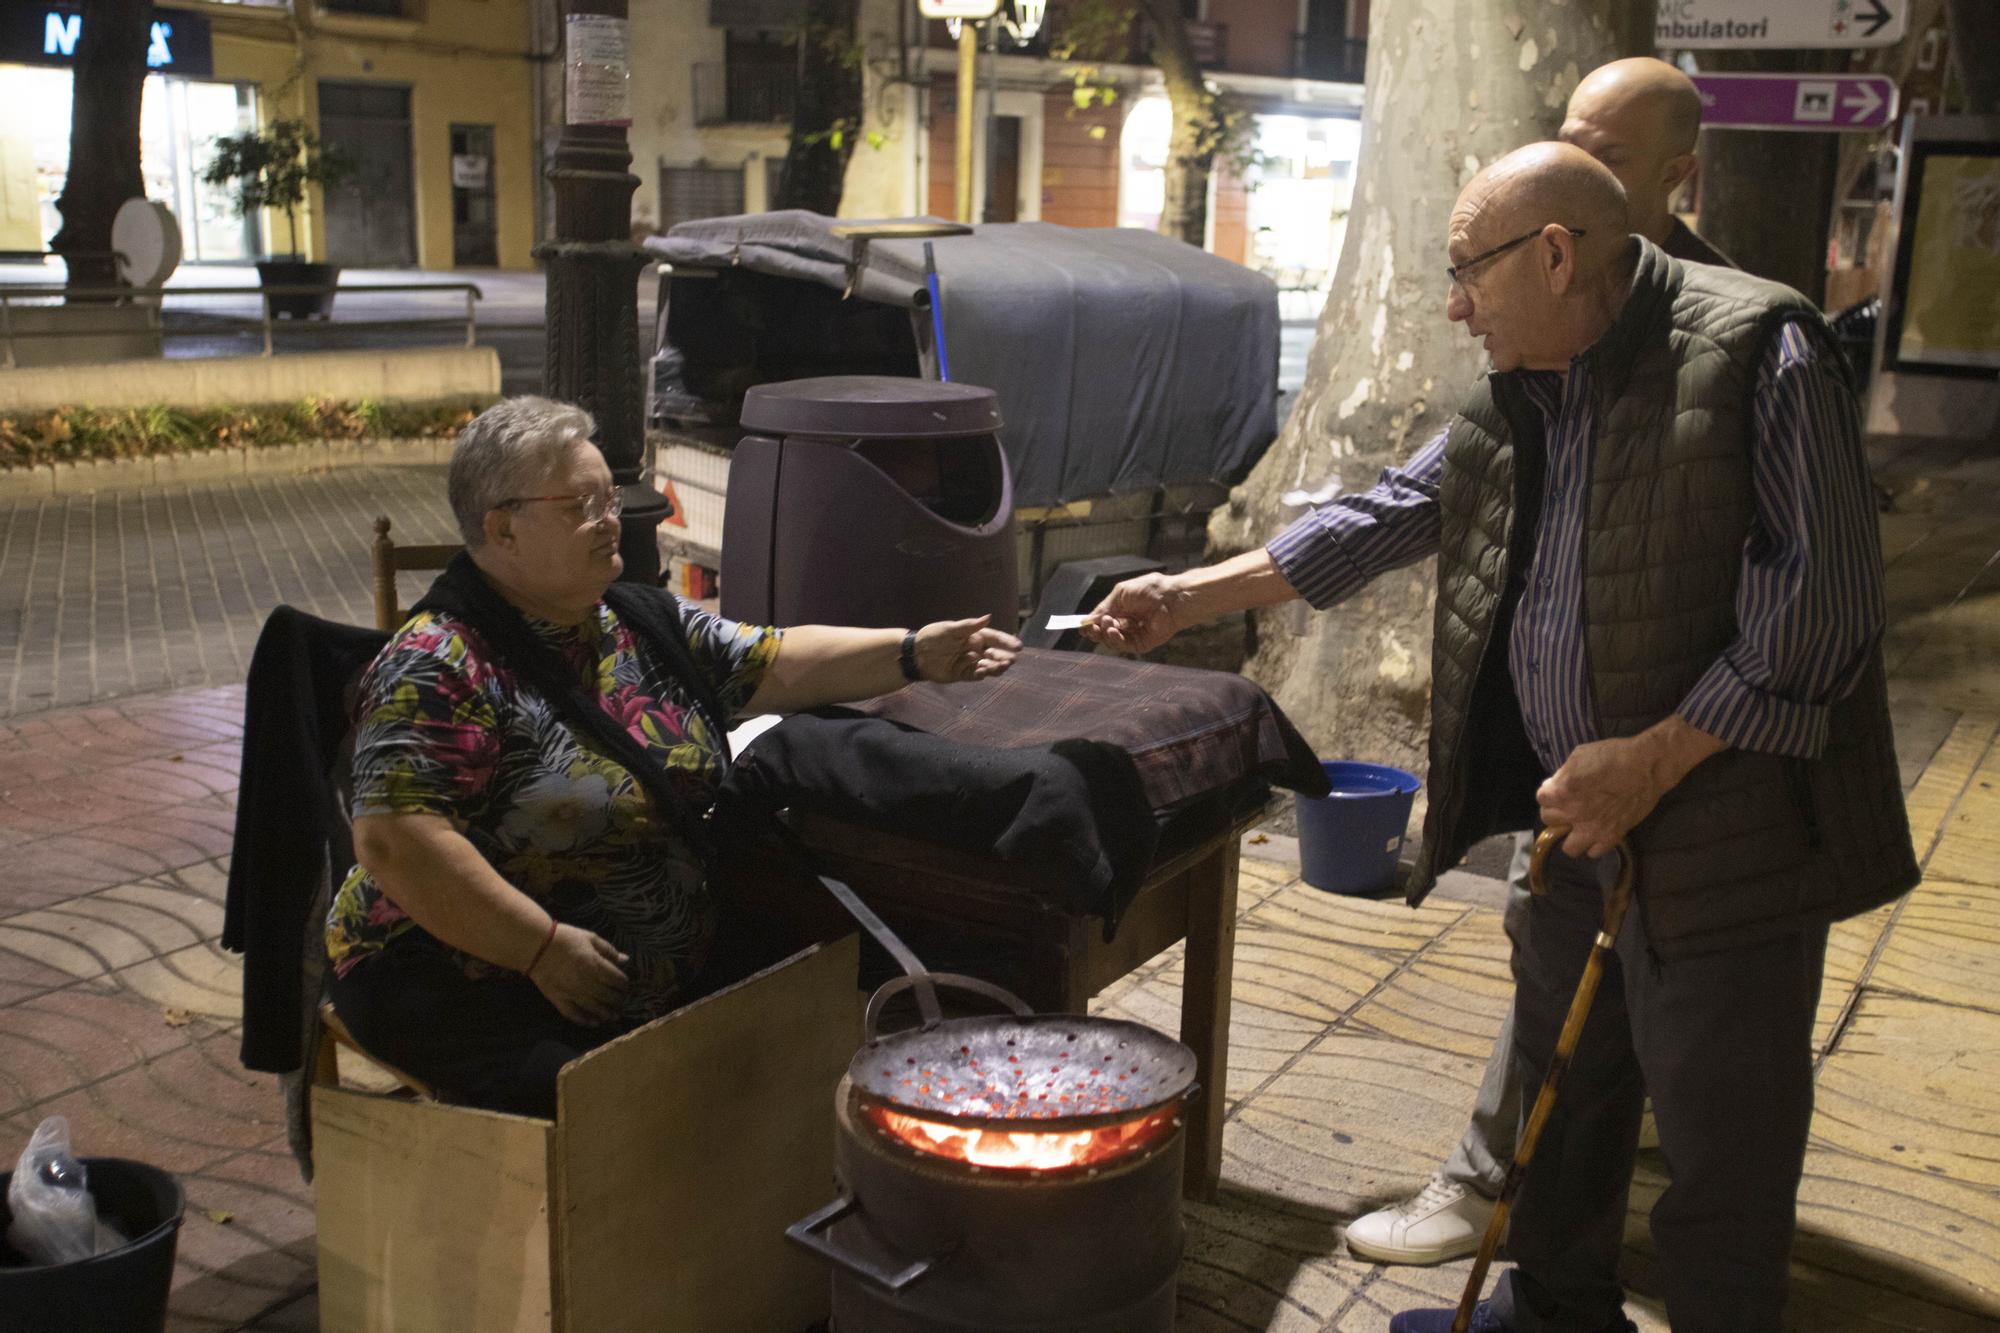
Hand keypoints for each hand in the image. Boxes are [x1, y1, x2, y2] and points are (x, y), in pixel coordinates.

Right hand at [528, 923, 630, 1025]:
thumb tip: (625, 960)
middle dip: (618, 1000)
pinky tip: (594, 1023)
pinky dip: (585, 1020)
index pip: (617, 980)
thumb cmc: (566, 938)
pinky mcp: (559, 999)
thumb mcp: (590, 938)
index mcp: (596, 965)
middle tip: (621, 1002)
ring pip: (594, 1008)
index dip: (624, 984)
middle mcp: (587, 982)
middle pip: (608, 996)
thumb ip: (609, 950)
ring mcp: (572, 993)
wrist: (536, 945)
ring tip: (613, 1016)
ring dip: (606, 1013)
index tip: (625, 986)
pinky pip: (574, 1014)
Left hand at [915, 615, 1021, 681]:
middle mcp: (975, 649)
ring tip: (1001, 666)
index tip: (1018, 646)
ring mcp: (970, 663)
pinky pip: (977, 675)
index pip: (995, 638)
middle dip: (1004, 657)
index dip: (1007, 642)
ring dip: (996, 666)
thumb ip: (969, 626)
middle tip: (1011, 660)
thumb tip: (988, 617)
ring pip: (989, 666)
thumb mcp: (949, 629)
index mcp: (974, 636)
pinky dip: (982, 674)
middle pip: (995, 654)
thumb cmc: (932, 637)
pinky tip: (984, 671)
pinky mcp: (964, 674)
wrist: (916, 655)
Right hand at [1080, 573, 1193, 654]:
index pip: (1100, 621)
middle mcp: (1125, 623)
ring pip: (1111, 641)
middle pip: (1103, 633)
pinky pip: (1123, 646)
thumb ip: (1104, 608)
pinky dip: (1116, 640)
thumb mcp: (1120, 594)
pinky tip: (1114, 631)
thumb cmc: (1149, 589)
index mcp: (1120, 609)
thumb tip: (1086, 620)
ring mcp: (1133, 634)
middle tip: (1092, 627)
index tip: (1081, 625)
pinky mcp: (1142, 643)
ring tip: (1109, 624)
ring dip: (1106, 634)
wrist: (1172, 597)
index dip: (1090, 624)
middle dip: (1095, 631)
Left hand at [1535, 736, 1666, 858]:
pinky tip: (1597, 832)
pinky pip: (1594, 852)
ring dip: (1571, 836)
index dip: (1549, 790)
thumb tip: (1557, 785)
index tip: (1559, 787)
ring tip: (1579, 825)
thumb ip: (1564, 774)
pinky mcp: (1612, 837)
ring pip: (1569, 848)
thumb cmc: (1613, 754)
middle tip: (1568, 804)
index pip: (1541, 798)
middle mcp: (1574, 814)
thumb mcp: (1579, 755)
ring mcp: (1593, 829)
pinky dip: (1594, 844)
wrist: (1647, 765)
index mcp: (1562, 791)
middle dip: (1556, 810)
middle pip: (1549, 820)